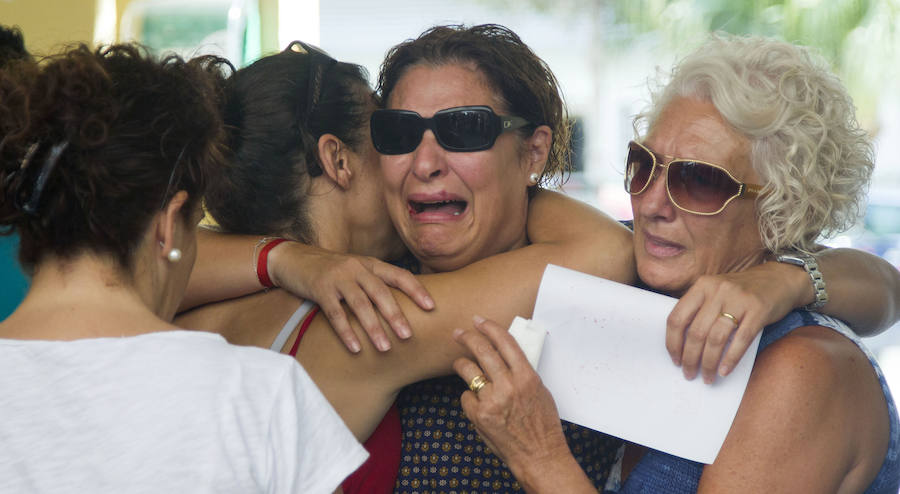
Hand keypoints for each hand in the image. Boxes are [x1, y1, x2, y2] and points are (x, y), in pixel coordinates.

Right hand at [269, 242, 433, 352]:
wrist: (293, 258)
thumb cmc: (331, 270)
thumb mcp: (356, 270)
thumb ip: (375, 282)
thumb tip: (402, 306)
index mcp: (370, 264)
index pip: (399, 275)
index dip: (416, 290)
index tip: (431, 307)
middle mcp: (357, 268)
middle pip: (381, 292)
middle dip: (396, 315)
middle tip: (408, 336)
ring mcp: (338, 278)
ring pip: (360, 304)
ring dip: (374, 327)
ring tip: (385, 347)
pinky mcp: (320, 289)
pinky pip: (336, 313)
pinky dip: (347, 332)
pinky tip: (356, 348)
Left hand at [452, 317, 591, 492]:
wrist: (539, 455)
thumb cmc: (543, 425)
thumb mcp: (540, 391)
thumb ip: (523, 372)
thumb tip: (505, 355)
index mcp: (527, 376)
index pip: (505, 341)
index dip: (489, 327)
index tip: (479, 321)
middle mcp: (509, 385)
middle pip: (482, 350)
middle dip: (467, 337)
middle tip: (459, 333)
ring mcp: (492, 400)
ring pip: (468, 370)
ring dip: (461, 364)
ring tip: (460, 364)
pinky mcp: (480, 415)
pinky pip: (466, 396)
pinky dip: (469, 397)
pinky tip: (477, 402)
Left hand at [667, 262, 804, 382]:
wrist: (779, 278)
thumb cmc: (742, 292)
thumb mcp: (716, 292)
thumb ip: (699, 310)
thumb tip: (681, 345)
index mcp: (702, 286)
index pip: (677, 318)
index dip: (672, 343)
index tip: (674, 360)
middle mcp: (717, 290)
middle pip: (696, 332)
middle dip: (690, 358)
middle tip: (689, 374)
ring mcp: (738, 299)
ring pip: (716, 338)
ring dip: (708, 363)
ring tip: (707, 377)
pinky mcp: (759, 310)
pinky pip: (741, 340)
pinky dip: (730, 359)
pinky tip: (724, 371)